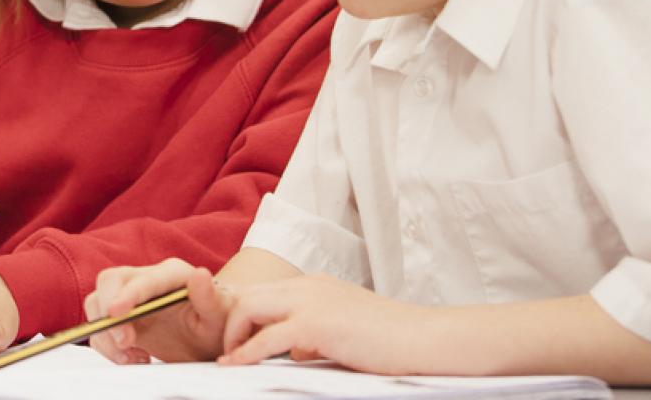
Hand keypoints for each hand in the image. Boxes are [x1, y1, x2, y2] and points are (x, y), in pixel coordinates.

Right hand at [84, 258, 230, 363]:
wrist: (209, 337)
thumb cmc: (217, 322)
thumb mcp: (219, 314)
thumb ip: (208, 296)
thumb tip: (200, 274)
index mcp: (171, 273)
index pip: (143, 279)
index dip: (127, 295)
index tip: (115, 313)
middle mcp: (146, 279)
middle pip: (109, 281)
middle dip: (108, 313)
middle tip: (126, 343)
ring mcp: (130, 296)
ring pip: (98, 303)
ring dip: (107, 334)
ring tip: (134, 357)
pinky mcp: (121, 316)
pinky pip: (99, 325)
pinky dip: (108, 345)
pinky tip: (135, 357)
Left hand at [219, 274, 438, 373]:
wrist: (425, 338)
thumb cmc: (392, 339)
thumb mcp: (345, 329)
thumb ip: (316, 334)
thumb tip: (294, 352)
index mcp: (314, 285)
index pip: (263, 292)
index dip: (242, 314)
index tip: (233, 338)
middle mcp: (307, 286)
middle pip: (247, 295)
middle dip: (228, 322)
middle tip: (225, 350)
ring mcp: (310, 302)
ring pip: (249, 308)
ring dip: (231, 335)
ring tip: (228, 359)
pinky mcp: (316, 325)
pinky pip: (267, 339)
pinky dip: (246, 353)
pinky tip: (237, 366)